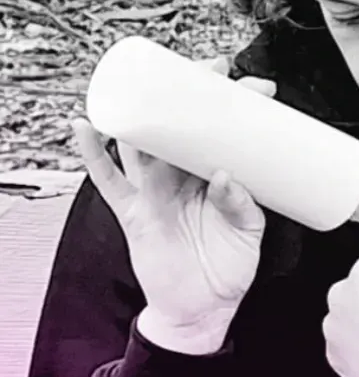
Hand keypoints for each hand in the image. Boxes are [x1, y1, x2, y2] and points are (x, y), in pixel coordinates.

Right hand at [72, 56, 277, 342]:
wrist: (203, 309)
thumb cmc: (228, 268)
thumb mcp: (248, 234)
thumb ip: (240, 206)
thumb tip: (227, 176)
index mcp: (211, 178)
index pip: (219, 135)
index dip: (232, 109)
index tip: (255, 86)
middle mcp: (180, 178)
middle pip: (178, 128)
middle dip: (189, 96)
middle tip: (208, 68)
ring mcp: (153, 192)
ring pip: (142, 144)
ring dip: (143, 114)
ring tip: (145, 83)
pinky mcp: (132, 212)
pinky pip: (108, 180)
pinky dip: (92, 155)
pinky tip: (84, 128)